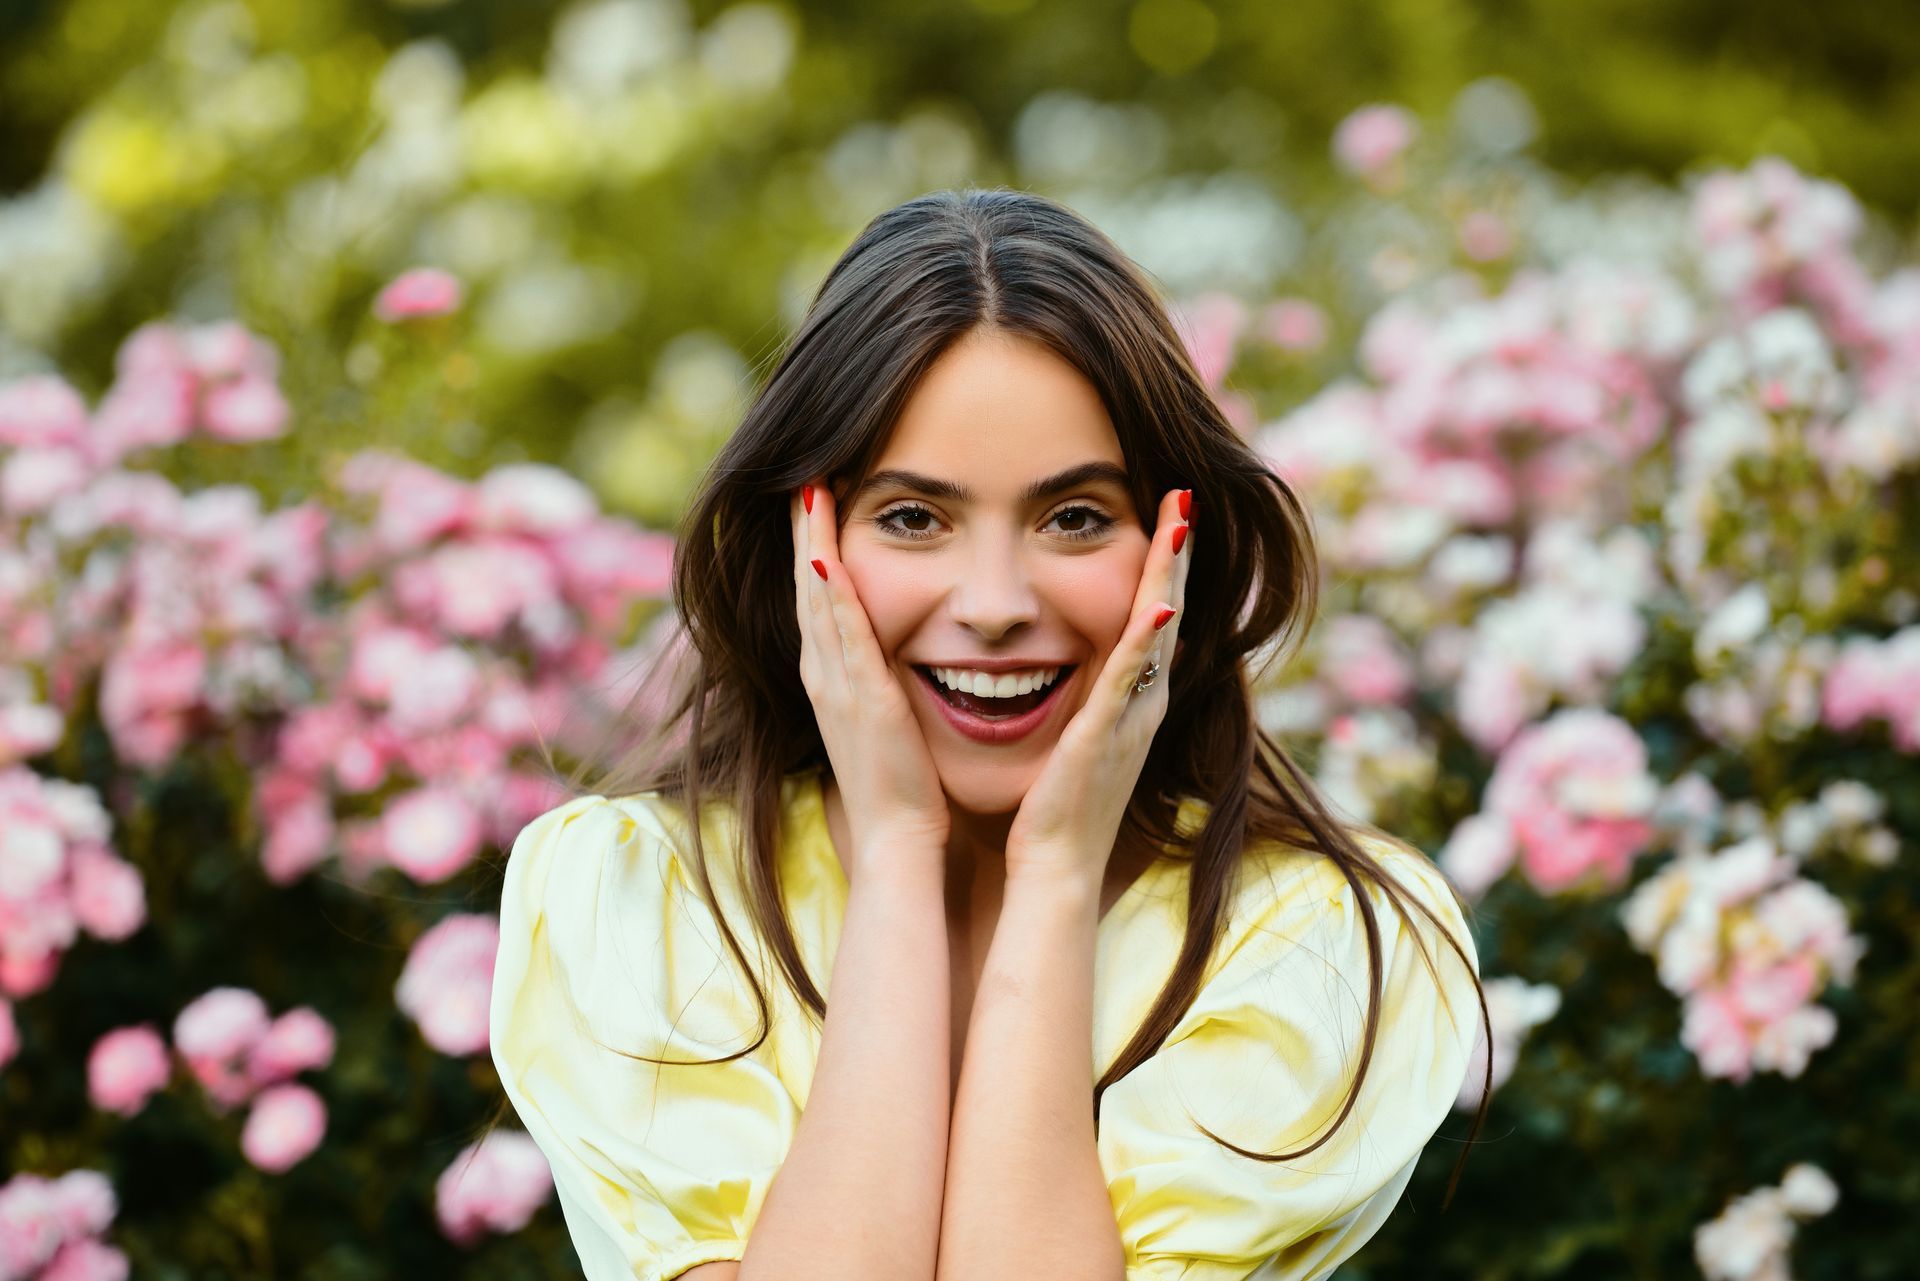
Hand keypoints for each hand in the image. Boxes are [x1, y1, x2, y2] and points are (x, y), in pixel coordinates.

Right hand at [791, 480, 950, 874]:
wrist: (898, 842)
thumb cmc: (902, 790)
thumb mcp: (887, 723)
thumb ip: (883, 687)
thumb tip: (897, 657)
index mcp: (833, 680)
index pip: (819, 599)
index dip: (815, 548)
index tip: (819, 501)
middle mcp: (825, 677)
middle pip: (808, 588)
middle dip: (806, 531)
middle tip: (803, 477)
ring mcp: (837, 687)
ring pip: (817, 601)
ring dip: (813, 545)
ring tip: (810, 492)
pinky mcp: (860, 700)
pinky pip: (842, 636)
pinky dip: (832, 594)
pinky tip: (827, 557)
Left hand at [1004, 487, 1191, 890]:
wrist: (1055, 866)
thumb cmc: (1057, 806)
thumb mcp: (1077, 735)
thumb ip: (1083, 696)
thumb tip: (1065, 656)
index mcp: (1132, 698)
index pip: (1152, 616)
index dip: (1163, 565)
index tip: (1170, 511)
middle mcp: (1142, 702)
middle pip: (1167, 611)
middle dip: (1176, 553)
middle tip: (1185, 495)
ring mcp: (1129, 718)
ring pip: (1156, 634)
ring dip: (1169, 578)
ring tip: (1179, 524)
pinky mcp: (1103, 738)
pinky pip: (1128, 682)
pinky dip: (1144, 642)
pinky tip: (1157, 606)